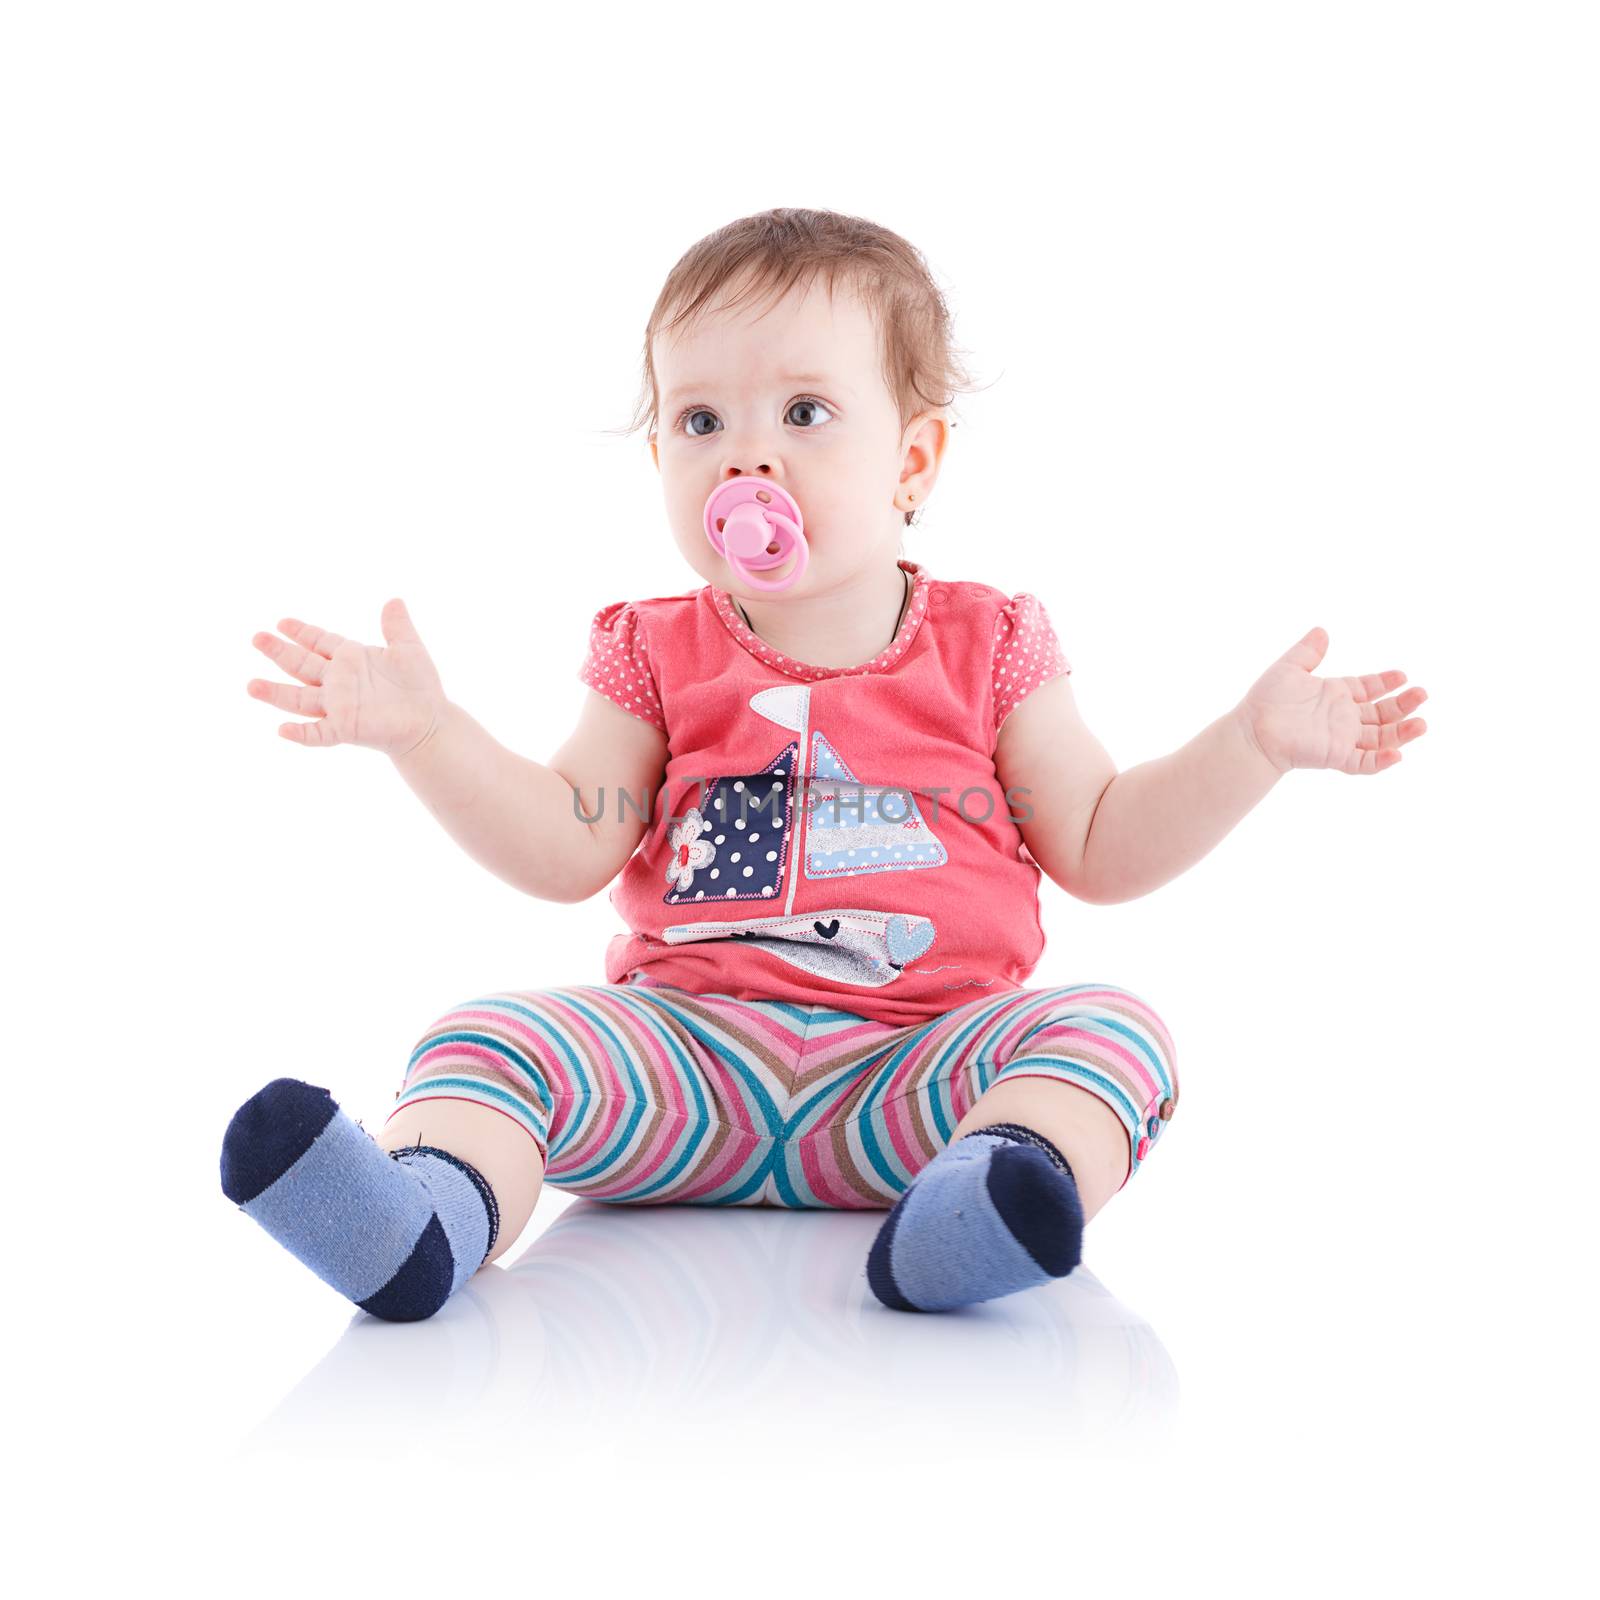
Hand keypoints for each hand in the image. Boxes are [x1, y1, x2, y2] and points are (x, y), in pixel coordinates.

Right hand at [247, 598, 446, 755]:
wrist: (431, 721)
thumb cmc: (420, 687)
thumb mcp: (409, 650)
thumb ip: (398, 627)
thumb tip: (394, 600)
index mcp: (351, 659)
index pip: (319, 643)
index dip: (301, 632)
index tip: (282, 622)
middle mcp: (338, 682)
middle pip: (301, 665)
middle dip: (279, 652)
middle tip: (257, 638)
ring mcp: (339, 706)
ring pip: (300, 699)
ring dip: (276, 694)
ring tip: (251, 686)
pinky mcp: (346, 728)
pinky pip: (319, 733)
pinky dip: (301, 733)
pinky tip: (282, 730)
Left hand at [1237, 626, 1427, 774]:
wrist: (1252, 730)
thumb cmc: (1266, 701)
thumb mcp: (1289, 668)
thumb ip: (1308, 651)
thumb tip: (1323, 630)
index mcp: (1335, 694)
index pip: (1369, 688)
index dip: (1386, 682)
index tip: (1403, 675)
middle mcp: (1343, 717)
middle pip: (1382, 713)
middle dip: (1403, 705)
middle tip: (1422, 694)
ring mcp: (1342, 738)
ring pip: (1380, 738)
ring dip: (1402, 733)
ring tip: (1422, 724)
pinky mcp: (1336, 756)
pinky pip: (1364, 763)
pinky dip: (1381, 761)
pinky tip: (1398, 754)